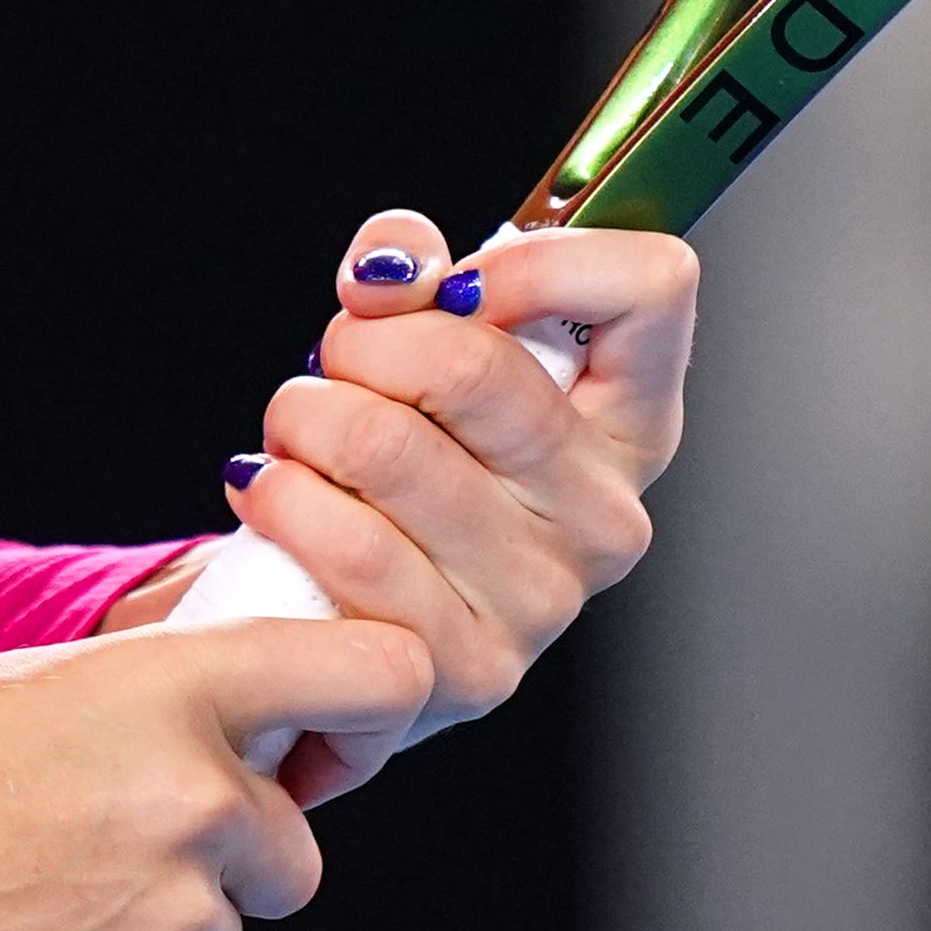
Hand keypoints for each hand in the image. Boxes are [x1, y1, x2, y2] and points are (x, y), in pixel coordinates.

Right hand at [0, 617, 434, 930]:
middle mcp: (200, 798)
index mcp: (182, 687)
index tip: (342, 739)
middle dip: (228, 861)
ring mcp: (174, 916)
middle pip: (293, 856)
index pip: (374, 672)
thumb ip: (170, 698)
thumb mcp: (57, 682)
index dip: (377, 706)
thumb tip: (260, 725)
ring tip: (51, 901)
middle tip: (115, 847)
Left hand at [230, 210, 695, 800]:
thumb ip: (413, 268)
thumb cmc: (406, 460)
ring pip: (385, 444)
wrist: (345, 618)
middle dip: (362, 341)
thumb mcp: (421, 348)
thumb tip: (391, 267)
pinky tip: (278, 493)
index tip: (458, 283)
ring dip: (304, 417)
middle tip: (334, 359)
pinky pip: (348, 546)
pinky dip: (284, 498)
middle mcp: (605, 516)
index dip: (540, 259)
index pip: (653, 288)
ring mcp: (545, 600)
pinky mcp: (469, 671)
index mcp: (630, 422)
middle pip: (469, 363)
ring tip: (298, 431)